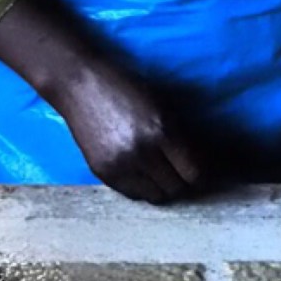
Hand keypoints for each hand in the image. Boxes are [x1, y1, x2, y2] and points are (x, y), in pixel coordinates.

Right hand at [0, 0, 205, 202]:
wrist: (79, 83)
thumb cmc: (125, 86)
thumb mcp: (162, 104)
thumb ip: (180, 134)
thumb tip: (201, 161)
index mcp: (161, 129)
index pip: (193, 172)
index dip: (199, 173)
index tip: (198, 169)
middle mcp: (142, 151)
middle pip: (176, 188)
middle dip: (182, 182)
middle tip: (180, 172)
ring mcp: (120, 164)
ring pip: (155, 196)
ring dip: (162, 188)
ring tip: (161, 174)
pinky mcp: (102, 172)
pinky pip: (132, 194)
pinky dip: (142, 188)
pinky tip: (142, 174)